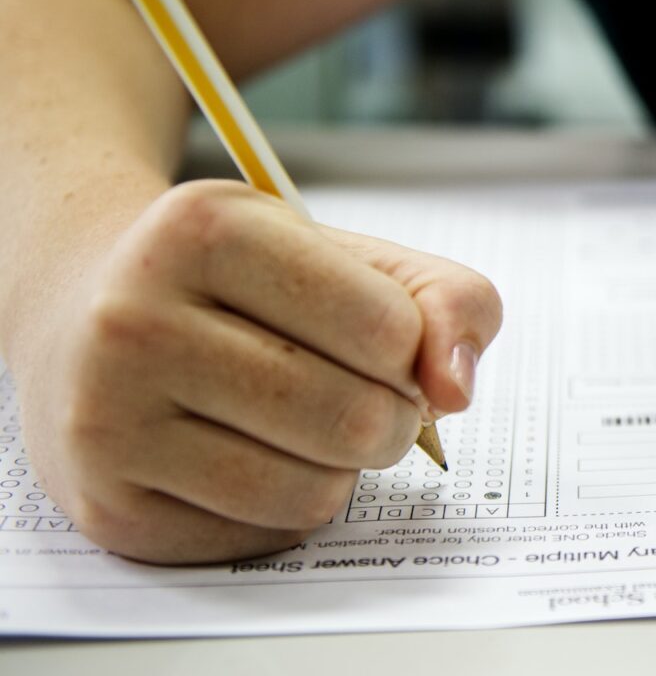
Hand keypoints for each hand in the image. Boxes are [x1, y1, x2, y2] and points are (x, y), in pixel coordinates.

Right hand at [8, 179, 502, 564]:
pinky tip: (254, 456)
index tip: (385, 339)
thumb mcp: (349, 256)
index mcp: (205, 230)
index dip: (412, 348)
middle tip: (369, 398)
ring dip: (345, 470)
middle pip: (353, 417)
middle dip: (394, 419)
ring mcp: (109, 417)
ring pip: (310, 490)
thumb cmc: (248, 287)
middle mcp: (136, 319)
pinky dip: (289, 506)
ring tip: (315, 428)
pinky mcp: (108, 505)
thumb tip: (456, 388)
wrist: (90, 315)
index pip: (387, 327)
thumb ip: (446, 301)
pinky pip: (261, 535)